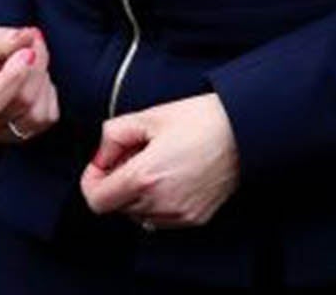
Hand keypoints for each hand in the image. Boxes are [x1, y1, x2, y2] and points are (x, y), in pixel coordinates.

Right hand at [0, 25, 59, 144]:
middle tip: (35, 39)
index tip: (28, 51)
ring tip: (32, 59)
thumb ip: (5, 38)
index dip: (15, 76)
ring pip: (38, 114)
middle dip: (36, 66)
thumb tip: (31, 36)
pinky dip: (47, 93)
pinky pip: (48, 116)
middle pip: (21, 102)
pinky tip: (33, 78)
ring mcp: (0, 134)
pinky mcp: (21, 136)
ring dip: (43, 80)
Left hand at [81, 93, 241, 229]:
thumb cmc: (200, 120)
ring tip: (153, 164)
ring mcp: (179, 214)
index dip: (92, 181)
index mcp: (145, 177)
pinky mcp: (195, 218)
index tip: (102, 165)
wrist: (243, 132)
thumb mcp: (148, 116)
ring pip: (137, 214)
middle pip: (116, 207)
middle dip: (115, 182)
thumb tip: (101, 156)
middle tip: (131, 155)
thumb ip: (113, 135)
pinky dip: (156, 202)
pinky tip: (169, 176)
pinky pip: (161, 218)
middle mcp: (160, 203)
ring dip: (136, 194)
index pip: (96, 201)